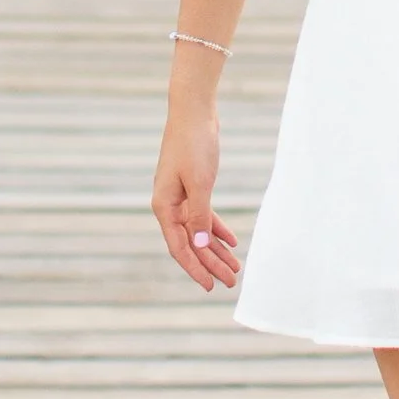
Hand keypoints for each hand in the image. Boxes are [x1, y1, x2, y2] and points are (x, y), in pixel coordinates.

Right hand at [151, 108, 240, 290]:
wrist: (193, 112)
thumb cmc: (194, 144)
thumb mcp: (200, 182)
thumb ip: (199, 215)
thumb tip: (200, 246)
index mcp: (164, 207)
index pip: (179, 247)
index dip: (195, 268)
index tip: (210, 286)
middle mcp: (169, 205)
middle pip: (190, 243)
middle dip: (210, 264)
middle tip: (231, 282)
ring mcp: (180, 197)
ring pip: (198, 231)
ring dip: (216, 250)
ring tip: (234, 268)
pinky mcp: (192, 187)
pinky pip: (204, 215)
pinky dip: (216, 228)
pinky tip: (231, 242)